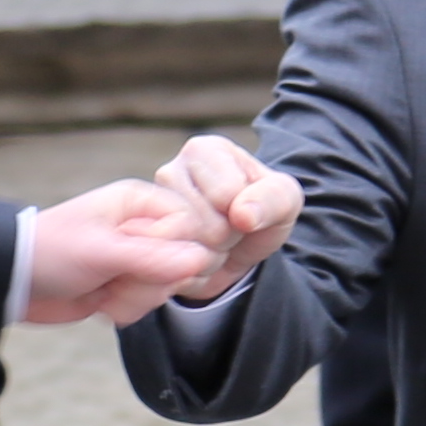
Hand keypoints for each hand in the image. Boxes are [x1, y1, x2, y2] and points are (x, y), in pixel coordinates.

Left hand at [16, 177, 216, 327]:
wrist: (13, 282)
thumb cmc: (49, 252)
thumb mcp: (101, 252)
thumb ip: (152, 257)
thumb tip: (201, 260)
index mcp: (141, 202)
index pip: (192, 226)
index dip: (173, 251)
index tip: (138, 260)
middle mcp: (145, 226)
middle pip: (187, 261)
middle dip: (152, 281)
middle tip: (116, 276)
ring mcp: (138, 256)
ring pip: (170, 286)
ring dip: (135, 297)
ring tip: (102, 288)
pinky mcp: (128, 283)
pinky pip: (150, 302)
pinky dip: (126, 308)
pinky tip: (100, 300)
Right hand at [157, 131, 300, 299]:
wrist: (238, 247)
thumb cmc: (261, 212)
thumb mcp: (284, 201)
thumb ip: (273, 199)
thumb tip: (242, 214)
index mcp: (204, 151)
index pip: (227, 195)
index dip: (245, 213)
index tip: (243, 208)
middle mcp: (168, 172)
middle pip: (204, 225)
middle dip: (226, 238)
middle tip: (228, 230)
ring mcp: (148, 211)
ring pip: (186, 250)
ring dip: (208, 258)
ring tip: (212, 243)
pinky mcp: (141, 245)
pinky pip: (171, 270)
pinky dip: (191, 274)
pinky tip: (193, 259)